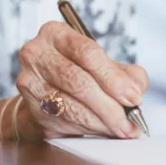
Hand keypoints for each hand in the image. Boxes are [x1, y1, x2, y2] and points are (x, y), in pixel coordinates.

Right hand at [15, 21, 148, 138]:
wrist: (47, 89)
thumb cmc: (80, 72)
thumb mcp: (105, 64)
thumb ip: (127, 73)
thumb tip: (135, 90)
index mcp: (56, 34)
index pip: (87, 53)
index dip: (114, 78)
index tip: (134, 97)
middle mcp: (37, 54)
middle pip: (78, 81)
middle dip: (109, 106)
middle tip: (131, 122)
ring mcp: (30, 81)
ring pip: (70, 106)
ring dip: (101, 122)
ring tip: (121, 129)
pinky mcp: (30, 108)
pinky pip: (63, 122)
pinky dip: (88, 130)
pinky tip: (103, 131)